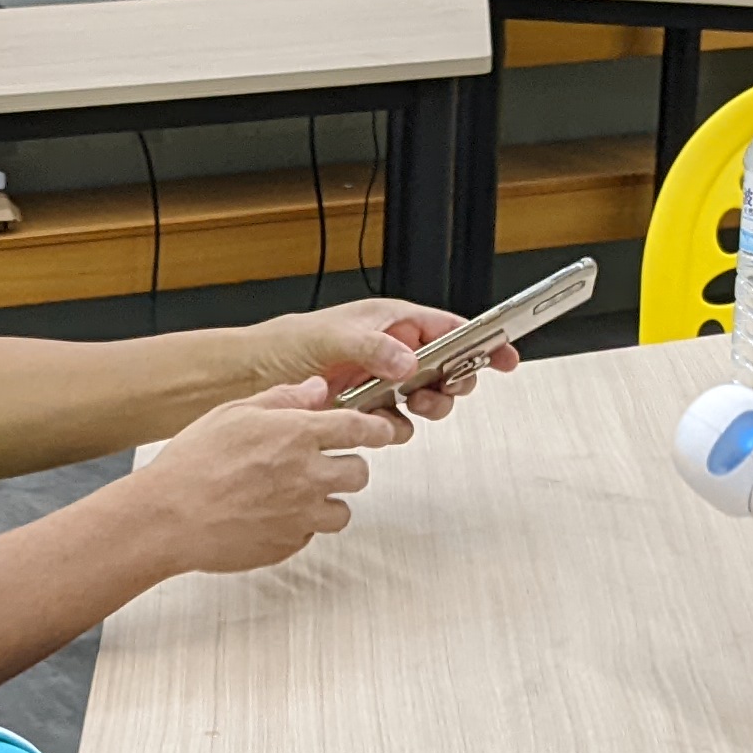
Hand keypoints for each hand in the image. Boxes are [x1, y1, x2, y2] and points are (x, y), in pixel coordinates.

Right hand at [127, 378, 398, 571]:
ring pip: (342, 511)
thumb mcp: (233, 413)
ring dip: (328, 502)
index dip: (376, 429)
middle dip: (348, 467)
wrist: (168, 517)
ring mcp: (302, 514)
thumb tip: (315, 389)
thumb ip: (282, 399)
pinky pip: (310, 535)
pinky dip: (300, 527)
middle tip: (328, 465)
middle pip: (359, 473)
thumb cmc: (193, 464)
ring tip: (300, 496)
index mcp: (297, 435)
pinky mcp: (289, 544)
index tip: (380, 431)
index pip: (359, 428)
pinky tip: (273, 516)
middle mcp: (308, 475)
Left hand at [240, 299, 517, 426]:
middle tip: (441, 390)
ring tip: (411, 408)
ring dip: (425, 408)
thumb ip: (373, 346)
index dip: (481, 340)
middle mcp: (391, 351)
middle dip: (451, 381)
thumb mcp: (330, 337)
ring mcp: (382, 383)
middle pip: (447, 367)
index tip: (505, 354)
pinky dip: (394, 429)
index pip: (450, 327)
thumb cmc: (284, 345)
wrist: (248, 379)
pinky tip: (379, 424)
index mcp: (391, 322)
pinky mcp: (367, 412)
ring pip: (426, 399)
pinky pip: (398, 425)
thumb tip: (408, 360)